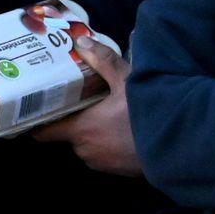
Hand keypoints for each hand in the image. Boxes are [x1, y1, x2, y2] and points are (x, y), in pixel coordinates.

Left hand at [30, 38, 140, 175]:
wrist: (178, 147)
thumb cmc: (146, 114)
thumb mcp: (126, 81)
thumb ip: (103, 61)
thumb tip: (81, 42)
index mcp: (81, 129)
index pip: (45, 132)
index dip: (38, 121)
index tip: (37, 109)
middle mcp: (86, 150)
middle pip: (69, 134)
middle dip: (74, 119)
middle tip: (81, 100)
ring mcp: (102, 163)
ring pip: (88, 144)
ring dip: (94, 132)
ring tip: (105, 112)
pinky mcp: (119, 171)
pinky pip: (105, 154)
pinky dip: (109, 142)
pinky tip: (123, 128)